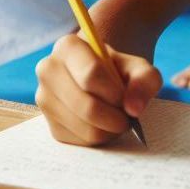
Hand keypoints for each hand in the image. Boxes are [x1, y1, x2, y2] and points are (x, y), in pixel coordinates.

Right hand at [35, 34, 162, 145]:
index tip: (125, 98)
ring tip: (116, 118)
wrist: (100, 80)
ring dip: (109, 130)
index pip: (91, 74)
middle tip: (127, 117)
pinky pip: (80, 142)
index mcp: (67, 46)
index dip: (115, 93)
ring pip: (85, 128)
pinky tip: (103, 125)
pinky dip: (99, 138)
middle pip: (86, 106)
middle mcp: (48, 70)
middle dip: (115, 117)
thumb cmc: (118, 71)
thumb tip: (133, 108)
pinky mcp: (50, 124)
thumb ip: (144, 81)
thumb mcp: (138, 68)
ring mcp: (45, 98)